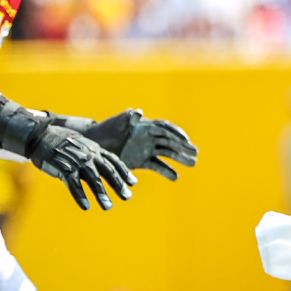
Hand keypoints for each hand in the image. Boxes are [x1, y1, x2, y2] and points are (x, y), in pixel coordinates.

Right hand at [29, 127, 135, 210]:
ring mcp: (77, 162)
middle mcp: (89, 155)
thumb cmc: (62, 143)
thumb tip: (105, 169)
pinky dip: (80, 196)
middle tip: (127, 197)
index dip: (124, 172)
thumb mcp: (83, 146)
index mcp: (95, 149)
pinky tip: (86, 207)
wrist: (40, 135)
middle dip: (118, 184)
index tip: (133, 183)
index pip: (114, 161)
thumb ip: (94, 156)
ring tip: (108, 207)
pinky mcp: (63, 168)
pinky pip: (74, 184)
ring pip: (93, 179)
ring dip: (101, 194)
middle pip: (107, 171)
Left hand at [82, 110, 198, 181]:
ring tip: (193, 164)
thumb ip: (127, 118)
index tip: (187, 141)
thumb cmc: (104, 131)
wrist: (94, 144)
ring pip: (167, 153)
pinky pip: (157, 165)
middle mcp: (148, 137)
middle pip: (170, 141)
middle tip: (196, 154)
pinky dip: (166, 171)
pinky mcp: (141, 160)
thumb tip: (139, 113)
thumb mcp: (116, 124)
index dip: (177, 134)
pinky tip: (175, 177)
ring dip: (180, 158)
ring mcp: (146, 149)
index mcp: (145, 126)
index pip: (165, 129)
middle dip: (183, 147)